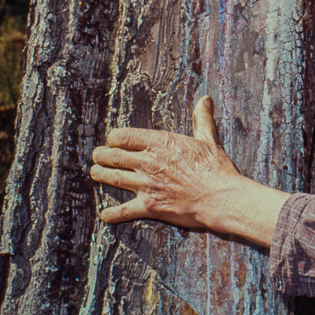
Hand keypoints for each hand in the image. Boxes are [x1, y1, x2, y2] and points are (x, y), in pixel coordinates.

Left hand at [91, 96, 249, 232]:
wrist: (220, 197)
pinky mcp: (150, 206)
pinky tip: (105, 215)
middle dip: (102, 155)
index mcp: (161, 143)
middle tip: (97, 156)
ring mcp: (147, 185)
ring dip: (101, 175)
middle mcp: (149, 163)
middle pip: (114, 157)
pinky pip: (125, 210)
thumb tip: (206, 100)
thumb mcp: (209, 140)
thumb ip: (202, 120)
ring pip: (114, 178)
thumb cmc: (216, 168)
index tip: (113, 140)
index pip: (125, 136)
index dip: (115, 138)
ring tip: (95, 173)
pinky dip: (113, 213)